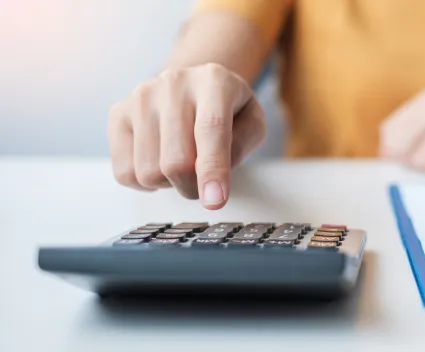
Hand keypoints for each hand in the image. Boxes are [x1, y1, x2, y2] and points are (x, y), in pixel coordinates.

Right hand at [108, 63, 266, 208]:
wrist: (194, 85)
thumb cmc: (227, 109)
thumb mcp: (252, 122)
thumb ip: (241, 146)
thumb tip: (212, 178)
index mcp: (214, 81)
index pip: (210, 130)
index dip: (213, 170)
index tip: (214, 200)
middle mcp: (174, 83)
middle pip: (176, 161)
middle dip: (193, 186)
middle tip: (204, 183)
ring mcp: (141, 97)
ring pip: (148, 172)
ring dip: (170, 184)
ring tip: (182, 163)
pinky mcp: (118, 115)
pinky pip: (125, 172)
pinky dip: (146, 183)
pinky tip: (159, 163)